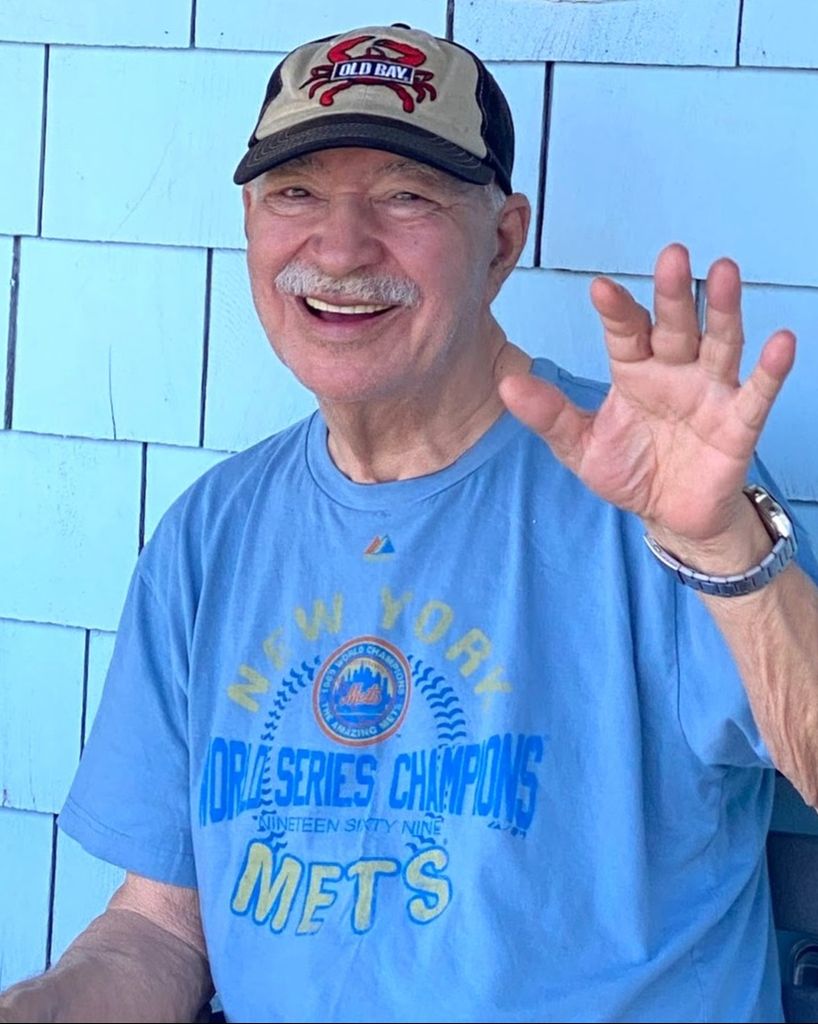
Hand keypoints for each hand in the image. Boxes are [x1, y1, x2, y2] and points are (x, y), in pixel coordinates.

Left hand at [499, 243, 794, 559]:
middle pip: (676, 325)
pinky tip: (780, 340)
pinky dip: (770, 368)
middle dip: (673, 292)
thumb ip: (549, 414)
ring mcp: (710, 392)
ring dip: (723, 309)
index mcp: (633, 371)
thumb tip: (506, 384)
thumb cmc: (628, 471)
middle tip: (671, 255)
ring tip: (724, 271)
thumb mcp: (579, 446)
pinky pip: (757, 392)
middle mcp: (675, 371)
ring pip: (720, 343)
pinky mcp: (738, 423)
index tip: (601, 287)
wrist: (669, 515)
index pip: (625, 332)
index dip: (616, 310)